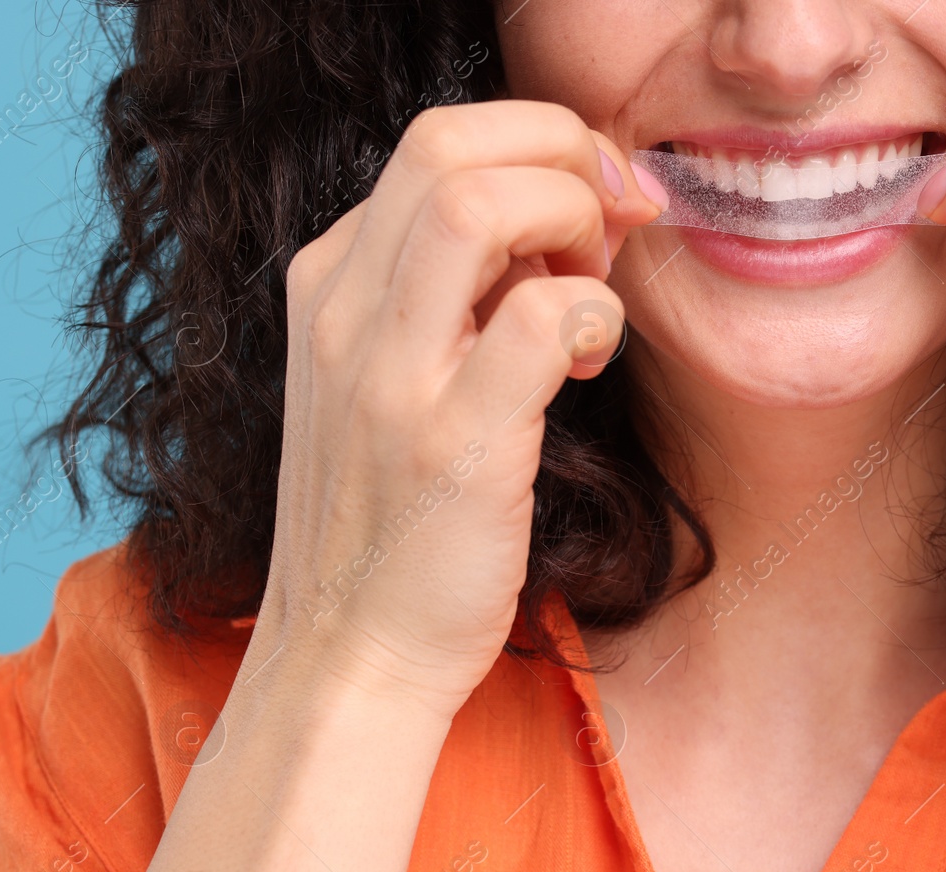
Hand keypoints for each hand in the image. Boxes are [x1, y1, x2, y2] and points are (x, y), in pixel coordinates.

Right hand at [257, 100, 661, 716]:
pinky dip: (594, 316)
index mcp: (329, 286)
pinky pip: (539, 319)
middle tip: (615, 223)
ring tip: (596, 289)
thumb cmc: (393, 521)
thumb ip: (449, 297)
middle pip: (450, 141)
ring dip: (572, 219)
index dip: (537, 150)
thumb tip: (559, 228)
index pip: (436, 144)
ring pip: (480, 202)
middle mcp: (343, 312)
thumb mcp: (389, 383)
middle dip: (560, 153)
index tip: (596, 205)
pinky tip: (595, 363)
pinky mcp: (451, 443)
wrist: (350, 656)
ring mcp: (389, 376)